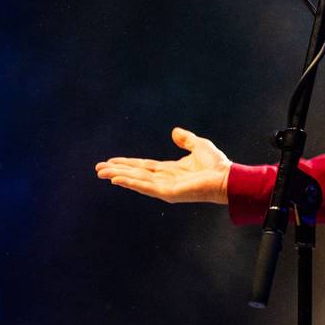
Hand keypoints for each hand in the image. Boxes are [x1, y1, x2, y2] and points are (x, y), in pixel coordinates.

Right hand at [95, 127, 231, 203]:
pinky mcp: (168, 192)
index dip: (127, 163)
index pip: (143, 166)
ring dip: (119, 176)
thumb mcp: (199, 146)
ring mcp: (165, 187)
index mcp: (170, 170)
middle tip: (98, 169)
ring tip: (102, 173)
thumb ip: (186, 140)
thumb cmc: (217, 165)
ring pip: (137, 180)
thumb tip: (174, 131)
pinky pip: (145, 187)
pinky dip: (131, 183)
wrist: (227, 177)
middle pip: (135, 173)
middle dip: (117, 171)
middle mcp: (164, 179)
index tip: (110, 161)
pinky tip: (117, 180)